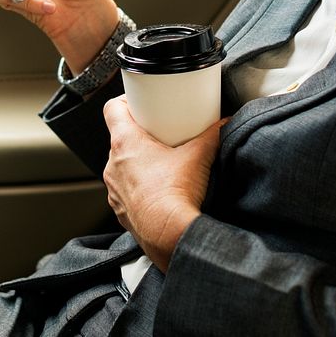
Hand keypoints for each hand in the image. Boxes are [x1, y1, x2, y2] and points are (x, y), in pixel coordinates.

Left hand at [102, 96, 223, 272]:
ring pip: (121, 166)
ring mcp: (114, 189)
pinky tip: (157, 189)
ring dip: (137, 162)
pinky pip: (125, 190)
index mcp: (126, 143)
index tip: (139, 102)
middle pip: (119, 138)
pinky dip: (137, 186)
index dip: (124, 102)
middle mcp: (114, 164)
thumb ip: (213, 134)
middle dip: (139, 134)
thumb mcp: (199, 155)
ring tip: (160, 163)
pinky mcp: (120, 209)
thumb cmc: (175, 194)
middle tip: (159, 134)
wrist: (168, 234)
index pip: (112, 109)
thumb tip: (223, 123)